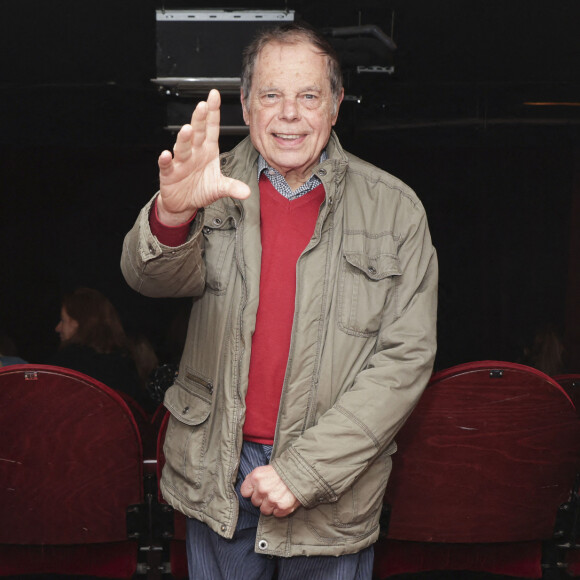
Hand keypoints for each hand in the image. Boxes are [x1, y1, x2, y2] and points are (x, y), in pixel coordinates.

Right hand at [156, 89, 250, 225]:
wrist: (183, 203)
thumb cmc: (200, 189)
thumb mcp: (219, 188)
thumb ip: (232, 187)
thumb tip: (247, 192)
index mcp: (207, 150)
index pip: (211, 128)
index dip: (213, 112)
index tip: (215, 96)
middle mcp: (194, 152)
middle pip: (197, 133)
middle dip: (200, 119)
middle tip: (203, 106)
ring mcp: (181, 162)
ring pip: (182, 147)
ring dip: (184, 138)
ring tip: (188, 129)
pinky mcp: (169, 173)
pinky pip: (167, 165)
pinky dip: (166, 160)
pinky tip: (167, 154)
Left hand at [240, 465, 300, 517]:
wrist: (301, 472)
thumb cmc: (283, 471)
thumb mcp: (265, 469)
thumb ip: (255, 479)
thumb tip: (248, 488)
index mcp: (256, 477)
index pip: (245, 492)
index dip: (251, 492)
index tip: (257, 491)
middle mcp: (262, 488)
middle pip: (254, 502)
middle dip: (262, 499)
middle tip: (271, 492)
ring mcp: (272, 499)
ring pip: (264, 510)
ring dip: (270, 506)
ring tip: (278, 497)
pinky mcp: (282, 507)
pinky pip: (276, 514)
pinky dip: (280, 510)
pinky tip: (284, 500)